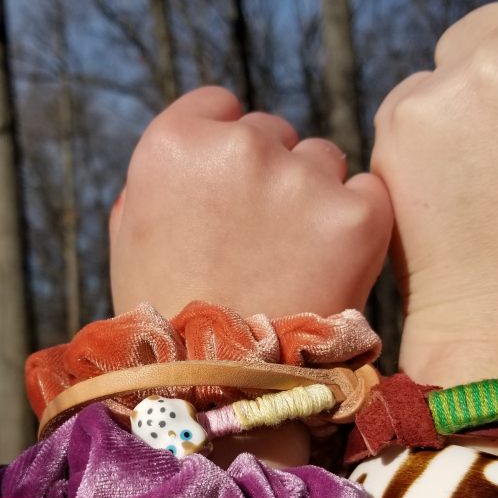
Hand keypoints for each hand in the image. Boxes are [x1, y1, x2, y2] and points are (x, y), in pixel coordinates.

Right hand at [111, 86, 393, 318]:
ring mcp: (302, 178)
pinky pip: (368, 193)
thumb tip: (194, 151)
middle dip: (269, 173)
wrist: (221, 391)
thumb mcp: (130, 238)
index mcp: (174, 144)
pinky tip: (331, 267)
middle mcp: (239, 146)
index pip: (218, 106)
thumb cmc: (166, 323)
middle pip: (272, 133)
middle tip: (261, 240)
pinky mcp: (357, 214)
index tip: (228, 189)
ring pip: (322, 159)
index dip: (223, 145)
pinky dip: (357, 224)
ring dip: (313, 195)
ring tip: (292, 263)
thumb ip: (156, 180)